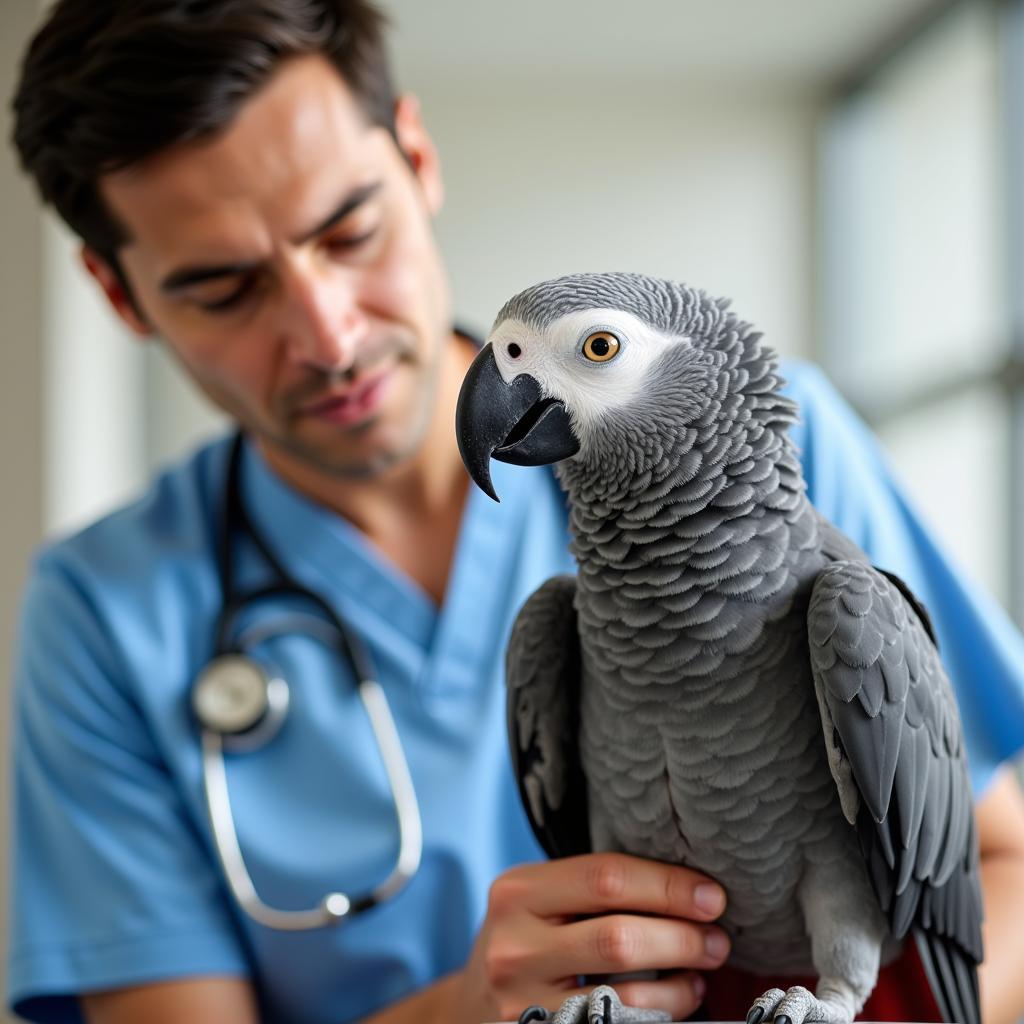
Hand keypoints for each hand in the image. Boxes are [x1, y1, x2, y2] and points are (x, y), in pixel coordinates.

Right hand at [448, 852, 730, 1022]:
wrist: (471, 1004)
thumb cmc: (527, 937)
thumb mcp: (542, 898)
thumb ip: (595, 887)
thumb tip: (690, 884)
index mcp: (518, 890)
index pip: (606, 877)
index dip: (668, 885)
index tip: (712, 895)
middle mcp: (514, 944)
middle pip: (618, 937)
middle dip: (682, 936)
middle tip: (718, 937)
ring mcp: (523, 1001)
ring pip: (624, 993)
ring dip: (680, 982)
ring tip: (702, 969)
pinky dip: (661, 1012)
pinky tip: (679, 997)